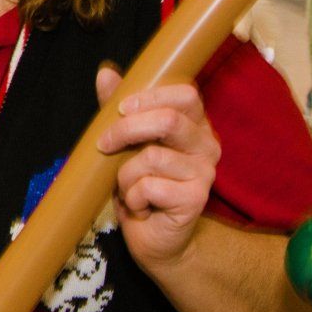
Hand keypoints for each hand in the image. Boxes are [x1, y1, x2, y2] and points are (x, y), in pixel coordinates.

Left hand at [94, 72, 218, 273]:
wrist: (153, 238)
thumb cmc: (141, 186)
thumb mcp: (126, 145)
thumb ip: (120, 110)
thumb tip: (106, 72)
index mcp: (194, 124)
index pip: (185, 94)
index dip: (150, 97)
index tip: (120, 109)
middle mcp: (207, 144)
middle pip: (168, 120)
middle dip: (126, 130)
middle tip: (104, 145)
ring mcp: (205, 172)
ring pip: (151, 157)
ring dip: (125, 175)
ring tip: (129, 189)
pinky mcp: (196, 198)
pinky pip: (149, 187)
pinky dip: (132, 198)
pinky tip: (141, 207)